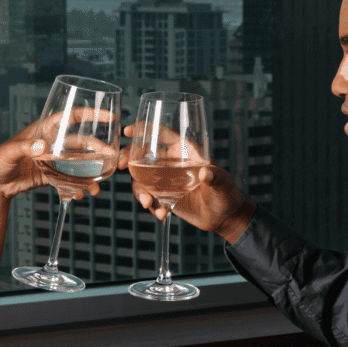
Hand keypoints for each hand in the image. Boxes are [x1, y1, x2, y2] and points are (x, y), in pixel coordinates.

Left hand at [0, 118, 102, 201]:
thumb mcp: (9, 152)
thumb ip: (26, 148)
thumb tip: (43, 147)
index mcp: (44, 129)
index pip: (72, 116)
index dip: (91, 114)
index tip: (110, 116)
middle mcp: (52, 143)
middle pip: (81, 143)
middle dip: (98, 151)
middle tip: (112, 160)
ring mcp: (53, 160)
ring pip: (78, 164)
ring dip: (90, 175)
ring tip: (96, 189)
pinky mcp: (50, 176)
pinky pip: (69, 180)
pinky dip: (77, 188)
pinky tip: (81, 196)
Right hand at [119, 124, 254, 243]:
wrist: (224, 217)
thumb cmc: (227, 193)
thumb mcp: (223, 183)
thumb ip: (215, 177)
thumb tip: (205, 173)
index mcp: (184, 150)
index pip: (161, 133)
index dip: (144, 129)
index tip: (127, 130)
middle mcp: (171, 162)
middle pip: (142, 153)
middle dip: (127, 157)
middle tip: (120, 166)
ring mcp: (165, 179)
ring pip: (140, 178)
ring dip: (140, 190)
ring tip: (148, 203)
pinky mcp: (163, 196)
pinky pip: (148, 196)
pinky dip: (150, 205)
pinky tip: (160, 214)